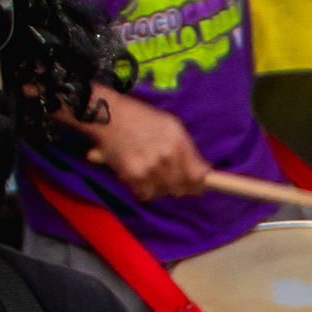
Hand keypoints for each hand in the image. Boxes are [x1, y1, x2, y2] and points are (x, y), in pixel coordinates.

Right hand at [76, 94, 210, 199]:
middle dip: (181, 186)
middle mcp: (166, 157)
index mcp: (179, 143)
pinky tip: (140, 176)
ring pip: (164, 193)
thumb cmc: (141, 119)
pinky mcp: (133, 176)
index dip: (201, 184)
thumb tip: (202, 171)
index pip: (198, 176)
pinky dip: (144, 190)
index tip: (200, 185)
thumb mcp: (171, 126)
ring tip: (153, 173)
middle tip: (173, 179)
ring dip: (161, 187)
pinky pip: (146, 194)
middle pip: (182, 189)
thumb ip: (186, 149)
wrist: (109, 116)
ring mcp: (149, 168)